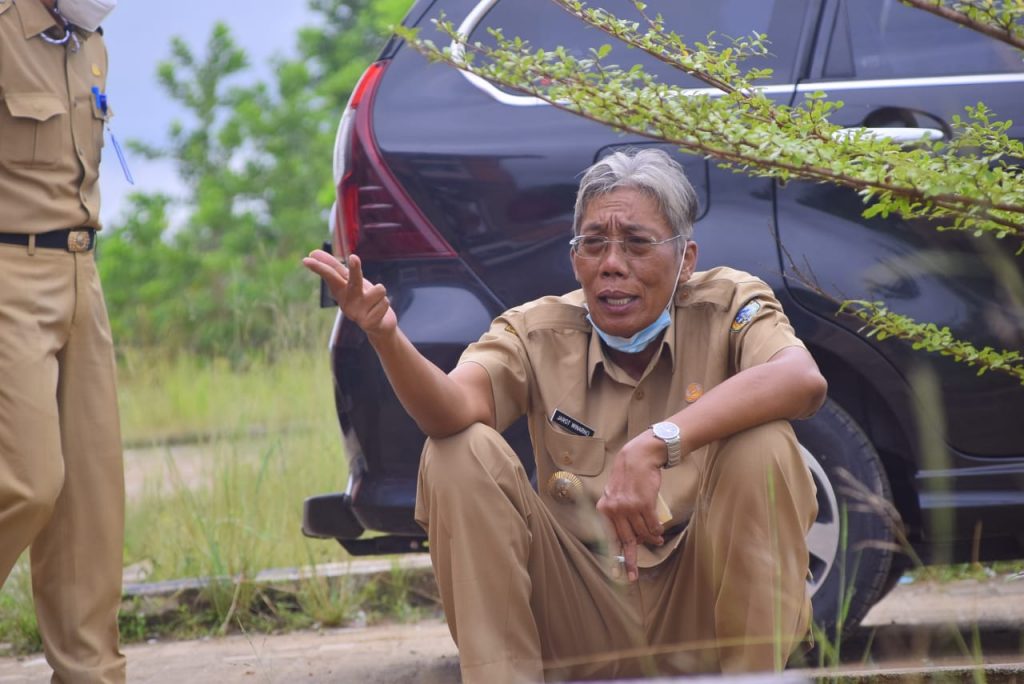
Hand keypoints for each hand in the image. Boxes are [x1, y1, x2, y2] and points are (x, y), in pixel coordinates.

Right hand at [302, 250, 396, 339]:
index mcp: (340, 290)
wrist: (379, 326)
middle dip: (355, 269)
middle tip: (354, 257)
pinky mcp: (368, 322)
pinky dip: (385, 305)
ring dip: (381, 293)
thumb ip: (335, 267)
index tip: (307, 259)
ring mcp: (357, 313)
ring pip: (379, 289)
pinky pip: (385, 302)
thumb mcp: (350, 281)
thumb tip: (312, 252)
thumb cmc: (363, 298)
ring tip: (376, 301)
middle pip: (353, 280)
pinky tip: (378, 312)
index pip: (330, 275)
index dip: (320, 267)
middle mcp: (346, 302)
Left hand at [596, 433, 664, 581]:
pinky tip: (659, 533)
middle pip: (627, 541)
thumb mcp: (613, 494)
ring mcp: (630, 508)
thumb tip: (624, 535)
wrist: (639, 458)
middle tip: (633, 576)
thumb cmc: (627, 477)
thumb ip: (614, 512)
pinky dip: (657, 531)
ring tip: (656, 540)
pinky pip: (653, 525)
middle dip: (631, 561)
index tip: (618, 574)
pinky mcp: (645, 504)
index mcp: (605, 509)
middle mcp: (615, 510)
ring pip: (642, 533)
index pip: (610, 537)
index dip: (614, 558)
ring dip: (651, 540)